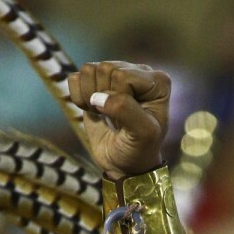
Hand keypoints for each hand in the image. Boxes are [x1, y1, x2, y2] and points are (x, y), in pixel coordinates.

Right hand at [67, 60, 170, 178]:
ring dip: (90, 98)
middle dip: (104, 98)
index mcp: (158, 81)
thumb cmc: (139, 149)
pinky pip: (75, 77)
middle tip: (115, 119)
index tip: (129, 120)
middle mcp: (138, 72)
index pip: (123, 76)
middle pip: (105, 69)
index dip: (120, 99)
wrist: (124, 164)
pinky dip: (78, 97)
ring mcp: (115, 74)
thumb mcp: (142, 134)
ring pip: (89, 70)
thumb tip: (98, 97)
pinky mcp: (96, 81)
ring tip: (105, 115)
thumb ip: (125, 110)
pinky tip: (93, 110)